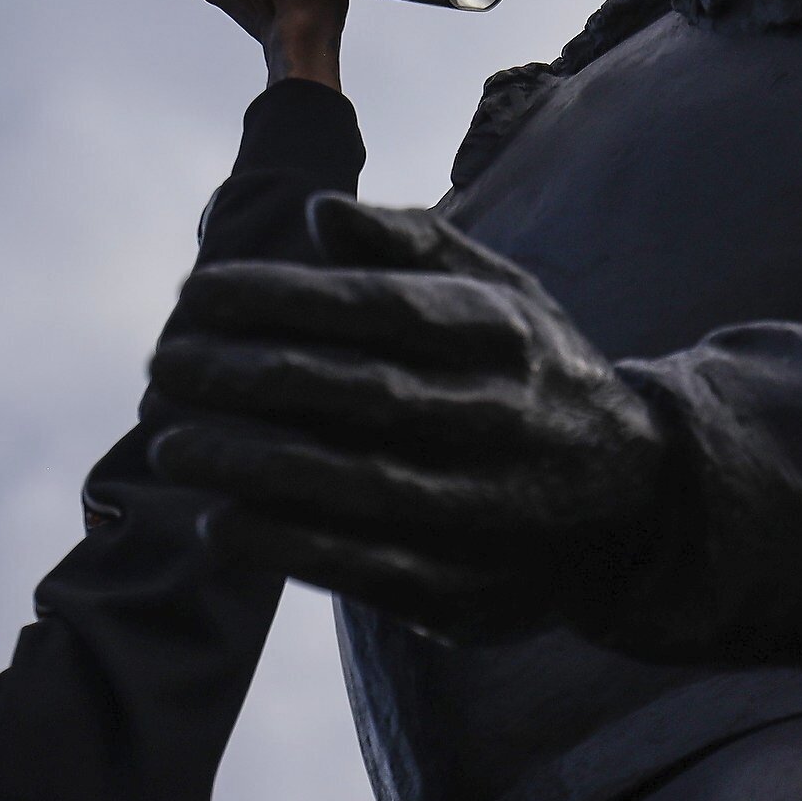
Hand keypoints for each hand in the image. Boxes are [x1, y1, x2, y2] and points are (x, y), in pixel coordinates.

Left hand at [146, 195, 669, 640]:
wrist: (636, 505)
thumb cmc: (536, 375)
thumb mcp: (502, 294)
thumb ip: (413, 246)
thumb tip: (317, 212)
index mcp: (503, 336)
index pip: (378, 308)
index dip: (280, 298)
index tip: (198, 293)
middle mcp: (499, 418)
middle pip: (356, 393)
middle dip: (246, 376)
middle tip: (164, 363)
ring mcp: (483, 509)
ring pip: (350, 484)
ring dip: (247, 466)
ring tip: (170, 446)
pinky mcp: (464, 588)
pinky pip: (361, 567)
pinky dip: (284, 546)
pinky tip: (219, 524)